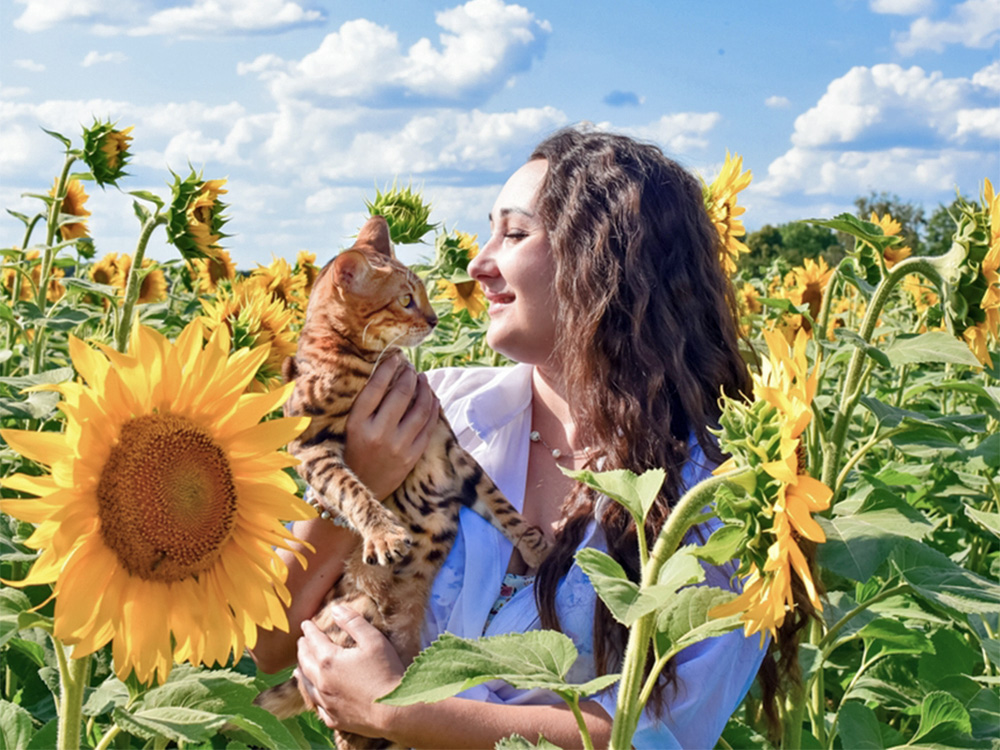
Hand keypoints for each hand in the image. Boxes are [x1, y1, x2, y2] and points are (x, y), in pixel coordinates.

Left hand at [295, 608, 403, 736]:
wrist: (394, 711)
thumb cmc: (385, 672)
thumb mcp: (373, 640)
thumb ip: (353, 622)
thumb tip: (335, 609)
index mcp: (328, 660)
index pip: (313, 640)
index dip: (309, 630)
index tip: (305, 624)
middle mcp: (321, 682)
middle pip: (305, 661)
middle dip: (302, 649)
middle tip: (302, 641)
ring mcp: (326, 702)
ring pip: (306, 684)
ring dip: (302, 672)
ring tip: (299, 667)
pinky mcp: (334, 718)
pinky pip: (316, 705)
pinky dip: (312, 694)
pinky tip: (315, 694)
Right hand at [345, 354, 438, 498]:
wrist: (358, 490)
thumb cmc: (348, 452)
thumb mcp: (344, 428)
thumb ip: (357, 403)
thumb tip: (371, 370)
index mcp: (356, 424)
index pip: (375, 387)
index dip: (388, 368)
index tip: (394, 357)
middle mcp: (377, 434)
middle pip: (400, 395)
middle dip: (409, 375)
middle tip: (410, 367)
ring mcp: (397, 447)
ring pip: (420, 409)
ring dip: (424, 389)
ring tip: (422, 379)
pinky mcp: (411, 457)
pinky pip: (428, 427)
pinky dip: (433, 409)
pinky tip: (432, 398)